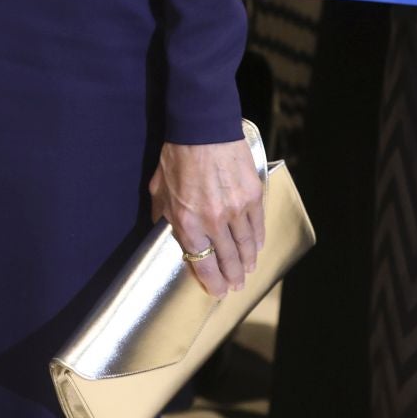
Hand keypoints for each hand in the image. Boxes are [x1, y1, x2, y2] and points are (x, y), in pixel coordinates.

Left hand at [149, 137, 264, 297]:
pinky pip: (257, 226)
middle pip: (227, 260)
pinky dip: (258, 241)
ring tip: (246, 272)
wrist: (203, 127)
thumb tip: (165, 230)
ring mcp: (236, 210)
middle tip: (235, 287)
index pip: (202, 263)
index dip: (211, 282)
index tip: (215, 290)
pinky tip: (256, 248)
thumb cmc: (177, 155)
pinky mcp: (252, 196)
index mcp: (187, 221)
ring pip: (246, 246)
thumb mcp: (159, 187)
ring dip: (247, 263)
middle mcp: (213, 221)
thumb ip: (163, 213)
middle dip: (232, 277)